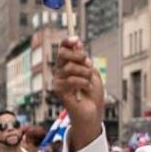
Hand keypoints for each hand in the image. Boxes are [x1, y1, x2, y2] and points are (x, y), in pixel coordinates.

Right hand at [52, 37, 104, 151]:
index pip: (63, 49)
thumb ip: (83, 59)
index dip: (68, 42)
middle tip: (88, 64)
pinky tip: (85, 90)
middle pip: (63, 54)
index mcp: (67, 65)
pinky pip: (71, 80)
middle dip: (79, 56)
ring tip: (89, 82)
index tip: (76, 39)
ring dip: (85, 73)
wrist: (92, 112)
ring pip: (70, 67)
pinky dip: (83, 83)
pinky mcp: (58, 90)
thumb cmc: (92, 94)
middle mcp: (60, 71)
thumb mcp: (92, 72)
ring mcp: (58, 80)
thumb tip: (77, 42)